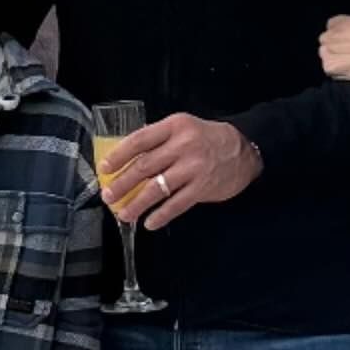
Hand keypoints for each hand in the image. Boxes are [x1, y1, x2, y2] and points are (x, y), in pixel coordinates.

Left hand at [100, 114, 261, 229]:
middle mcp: (183, 146)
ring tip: (123, 214)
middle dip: (122, 183)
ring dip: (137, 204)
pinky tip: (149, 222)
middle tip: (108, 195)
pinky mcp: (203, 187)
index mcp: (174, 127)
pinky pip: (177, 204)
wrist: (244, 149)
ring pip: (157, 188)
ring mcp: (193, 168)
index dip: (119, 155)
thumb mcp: (182, 128)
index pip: (139, 140)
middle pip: (145, 166)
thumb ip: (158, 140)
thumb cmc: (207, 139)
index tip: (104, 168)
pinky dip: (161, 215)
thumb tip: (126, 160)